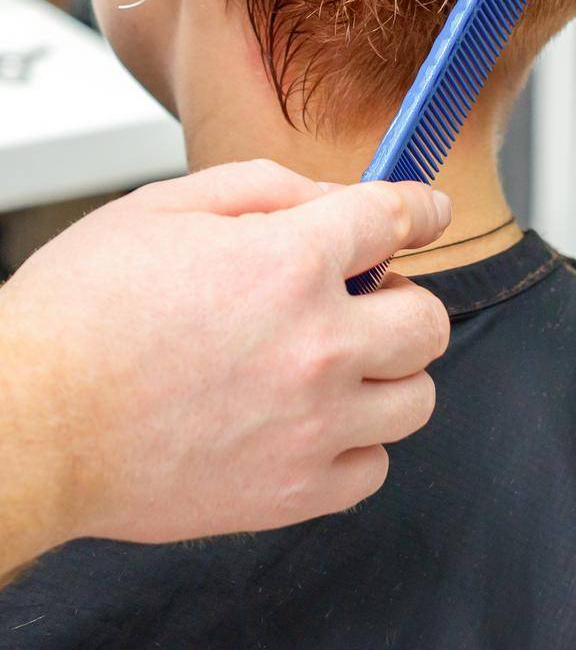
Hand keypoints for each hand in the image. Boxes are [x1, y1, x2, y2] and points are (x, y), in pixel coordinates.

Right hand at [0, 163, 450, 568]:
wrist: (29, 423)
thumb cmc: (80, 313)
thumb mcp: (165, 207)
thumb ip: (266, 189)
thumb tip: (334, 198)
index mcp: (289, 262)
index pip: (395, 220)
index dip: (416, 208)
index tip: (423, 212)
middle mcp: (317, 343)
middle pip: (428, 318)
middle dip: (401, 295)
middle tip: (360, 296)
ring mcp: (311, 425)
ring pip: (417, 397)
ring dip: (388, 371)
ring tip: (338, 360)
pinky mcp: (291, 493)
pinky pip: (373, 469)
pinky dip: (357, 443)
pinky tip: (315, 419)